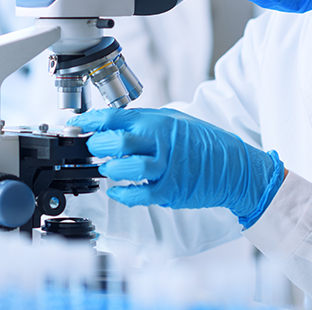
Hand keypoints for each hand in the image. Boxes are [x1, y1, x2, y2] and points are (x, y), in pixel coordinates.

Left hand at [68, 107, 284, 227]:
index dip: (91, 120)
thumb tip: (111, 124)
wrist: (235, 167)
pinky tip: (117, 191)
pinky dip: (124, 194)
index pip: (116, 117)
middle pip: (117, 141)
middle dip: (97, 145)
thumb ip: (145, 122)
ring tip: (106, 167)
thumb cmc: (203, 142)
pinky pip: (140, 194)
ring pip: (127, 168)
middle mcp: (161, 142)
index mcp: (159, 121)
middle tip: (92, 147)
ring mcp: (167, 168)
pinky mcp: (171, 191)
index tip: (76, 124)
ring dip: (110, 168)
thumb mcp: (174, 120)